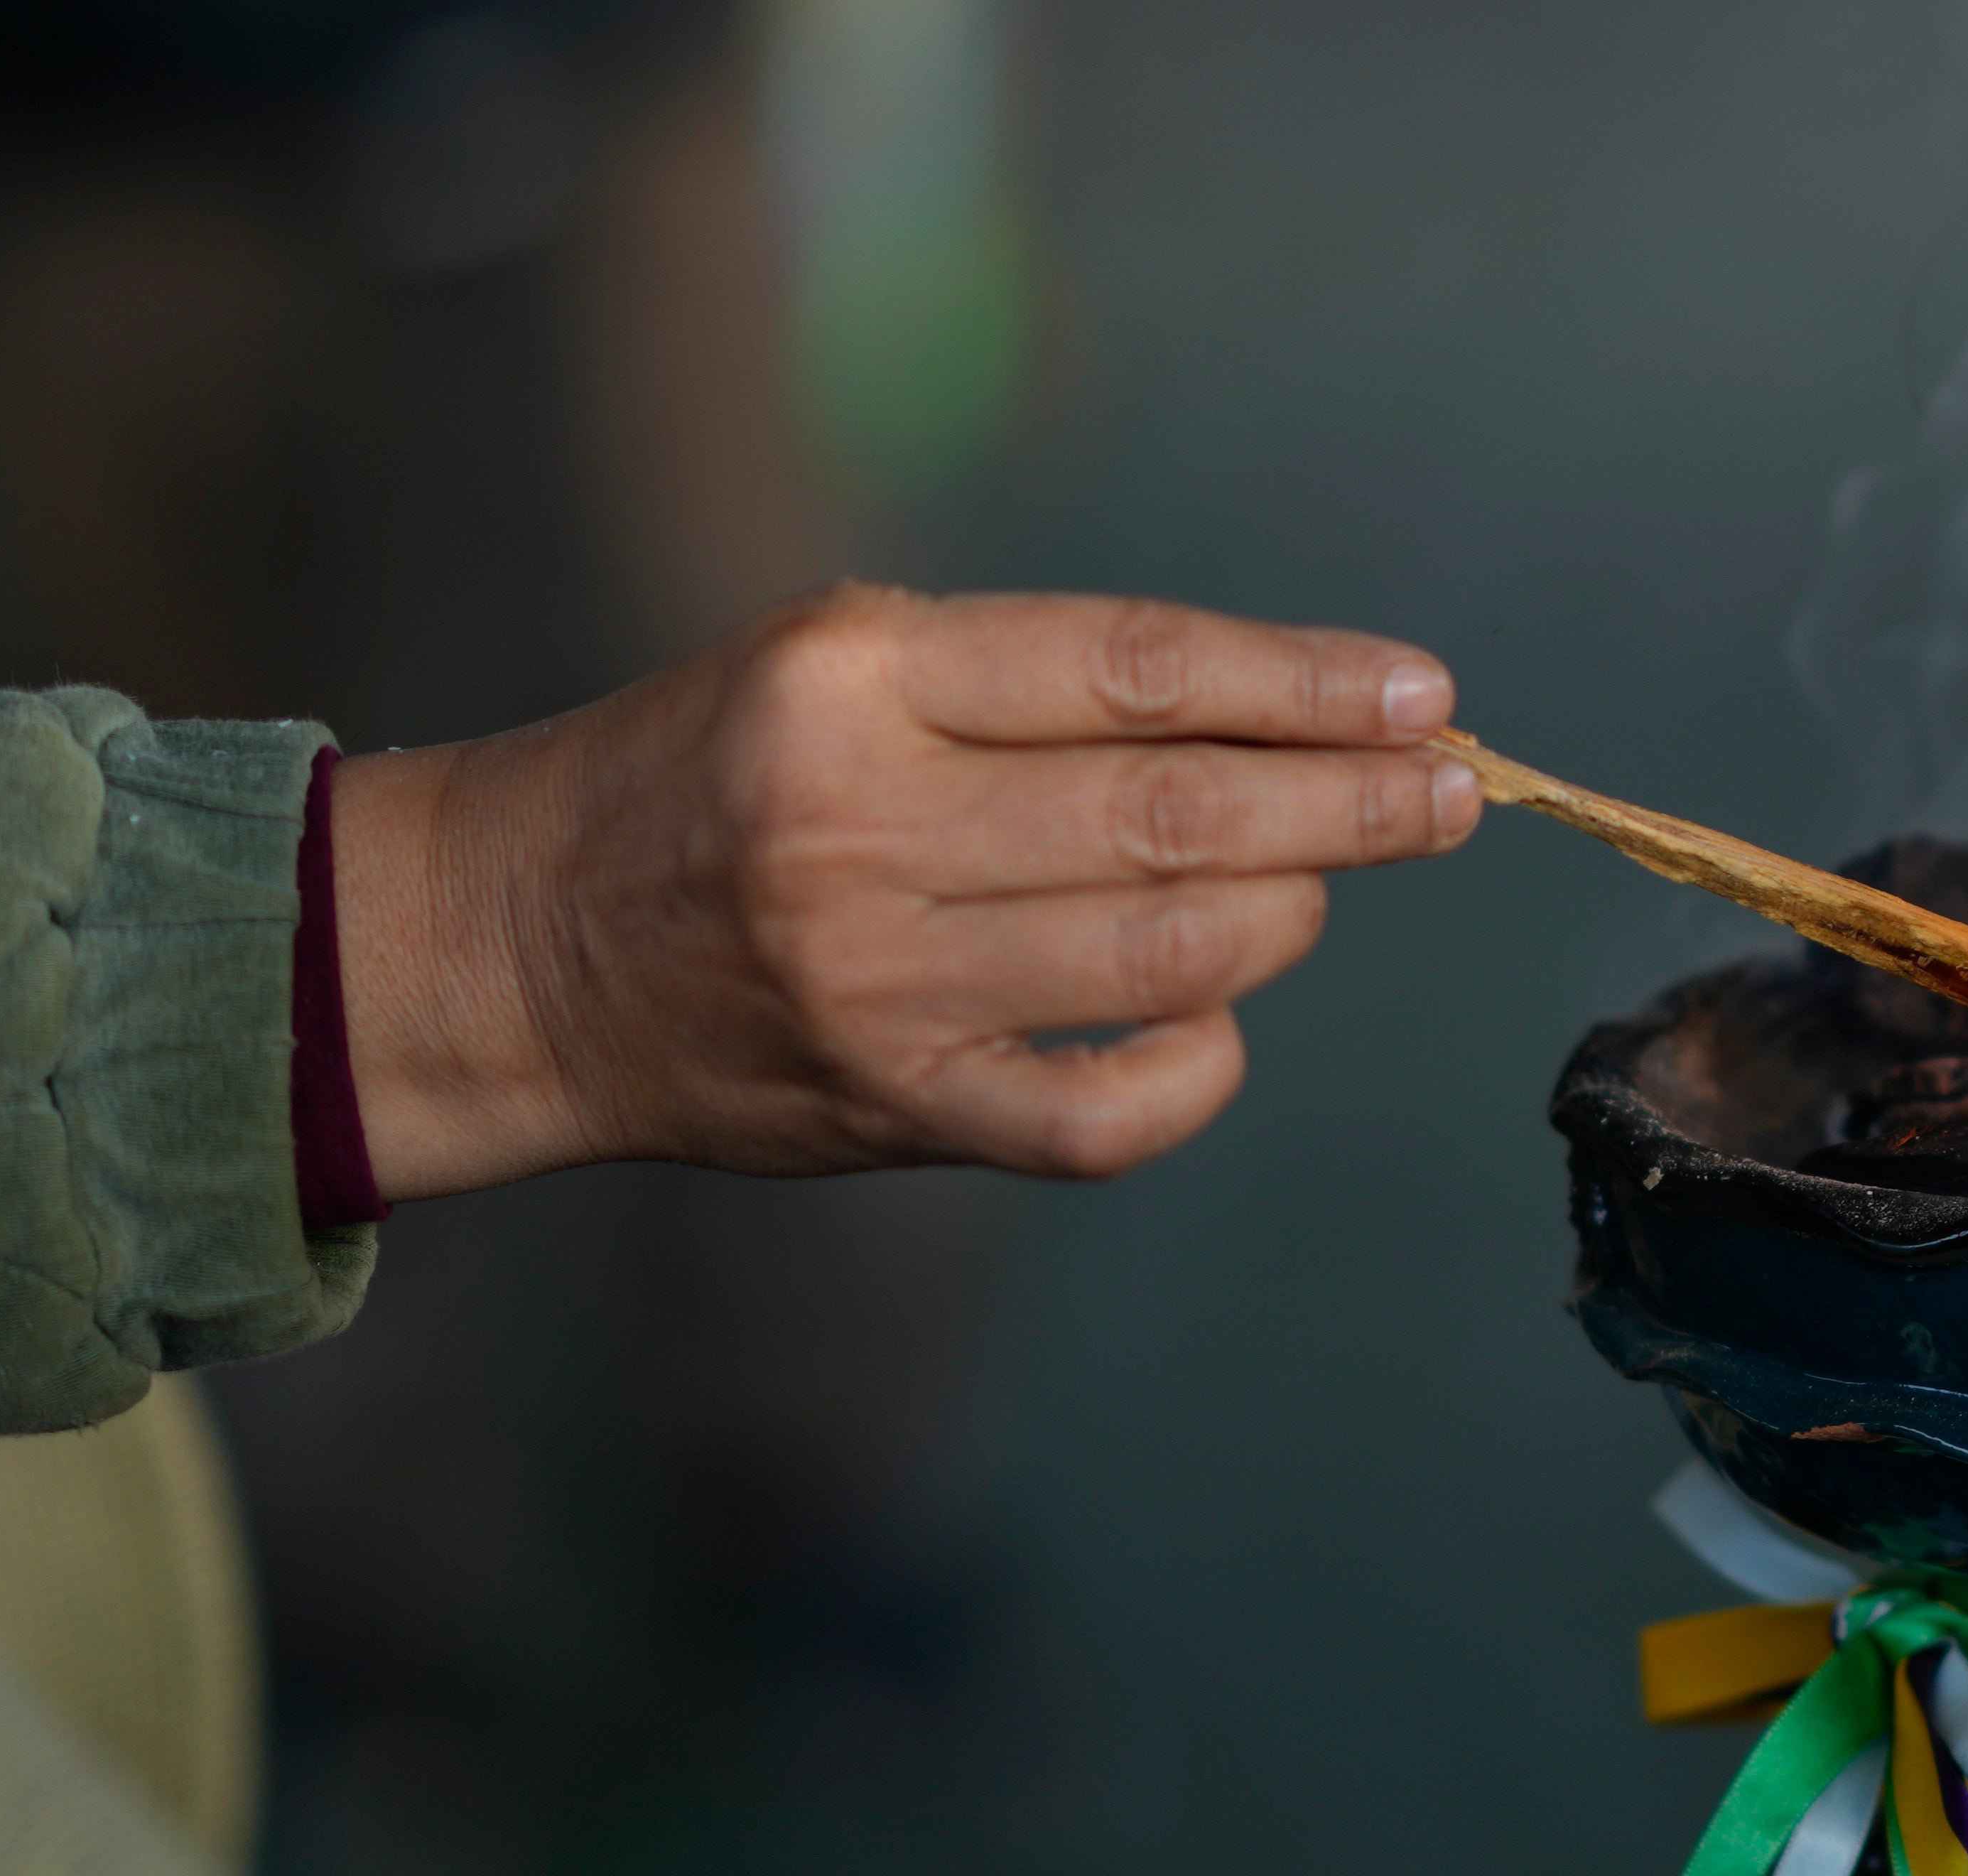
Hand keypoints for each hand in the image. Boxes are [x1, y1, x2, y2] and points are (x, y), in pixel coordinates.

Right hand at [329, 582, 1480, 1196]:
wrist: (518, 949)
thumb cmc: (714, 782)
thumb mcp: (840, 669)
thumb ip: (1034, 692)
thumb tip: (1283, 724)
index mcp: (852, 678)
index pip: (1137, 669)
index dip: (1304, 684)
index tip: (1422, 693)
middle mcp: (860, 824)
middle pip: (1179, 815)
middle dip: (1349, 804)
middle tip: (1449, 795)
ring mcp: (877, 982)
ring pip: (1171, 954)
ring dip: (1289, 917)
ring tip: (1330, 881)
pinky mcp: (891, 1108)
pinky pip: (1109, 1113)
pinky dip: (1199, 1067)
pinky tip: (1222, 1024)